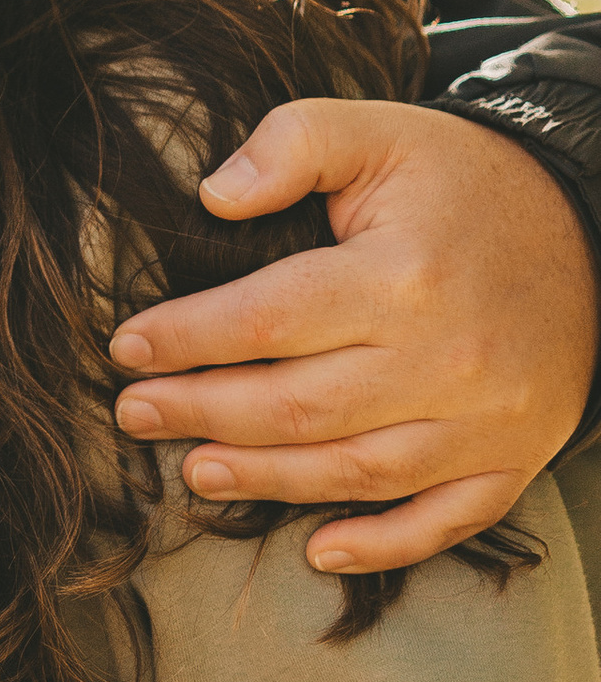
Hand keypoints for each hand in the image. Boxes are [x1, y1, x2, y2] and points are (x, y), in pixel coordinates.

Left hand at [110, 100, 597, 573]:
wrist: (586, 225)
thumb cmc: (461, 180)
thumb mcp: (379, 131)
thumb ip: (292, 143)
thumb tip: (215, 195)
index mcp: (402, 276)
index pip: (267, 320)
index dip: (186, 338)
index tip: (127, 346)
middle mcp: (447, 358)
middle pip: (298, 406)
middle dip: (202, 414)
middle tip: (134, 413)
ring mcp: (485, 419)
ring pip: (356, 470)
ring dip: (266, 482)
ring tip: (194, 471)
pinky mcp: (512, 456)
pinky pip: (446, 519)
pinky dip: (383, 545)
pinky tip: (318, 550)